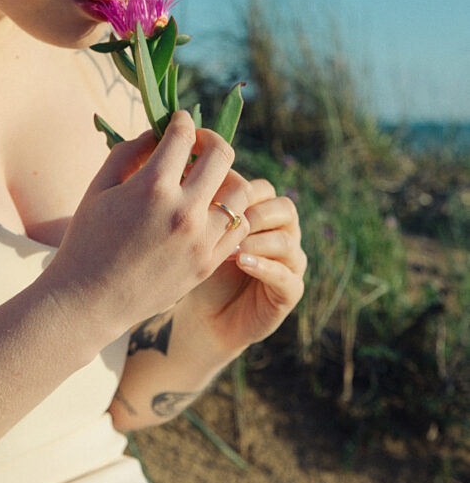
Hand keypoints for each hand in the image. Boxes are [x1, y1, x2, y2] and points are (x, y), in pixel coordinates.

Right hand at [45, 112, 251, 342]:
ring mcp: (201, 240)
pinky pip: (238, 226)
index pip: (183, 135)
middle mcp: (183, 211)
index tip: (178, 121)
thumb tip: (157, 132)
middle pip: (222, 155)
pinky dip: (230, 211)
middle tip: (197, 143)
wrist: (88, 301)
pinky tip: (210, 209)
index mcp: (152, 187)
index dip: (182, 120)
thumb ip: (128, 151)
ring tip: (207, 179)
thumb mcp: (99, 187)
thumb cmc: (86, 240)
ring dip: (226, 175)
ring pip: (241, 190)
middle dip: (210, 139)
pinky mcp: (208, 263)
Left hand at [180, 175, 305, 360]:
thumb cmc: (200, 266)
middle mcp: (283, 234)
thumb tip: (190, 166)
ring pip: (288, 240)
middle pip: (285, 209)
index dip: (241, 190)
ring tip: (231, 247)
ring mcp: (290, 263)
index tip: (211, 198)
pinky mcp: (290, 292)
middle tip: (227, 222)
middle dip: (255, 212)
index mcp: (264, 214)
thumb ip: (207, 203)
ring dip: (258, 240)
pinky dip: (265, 267)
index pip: (264, 189)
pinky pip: (288, 275)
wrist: (204, 316)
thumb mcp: (201, 231)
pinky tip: (242, 262)